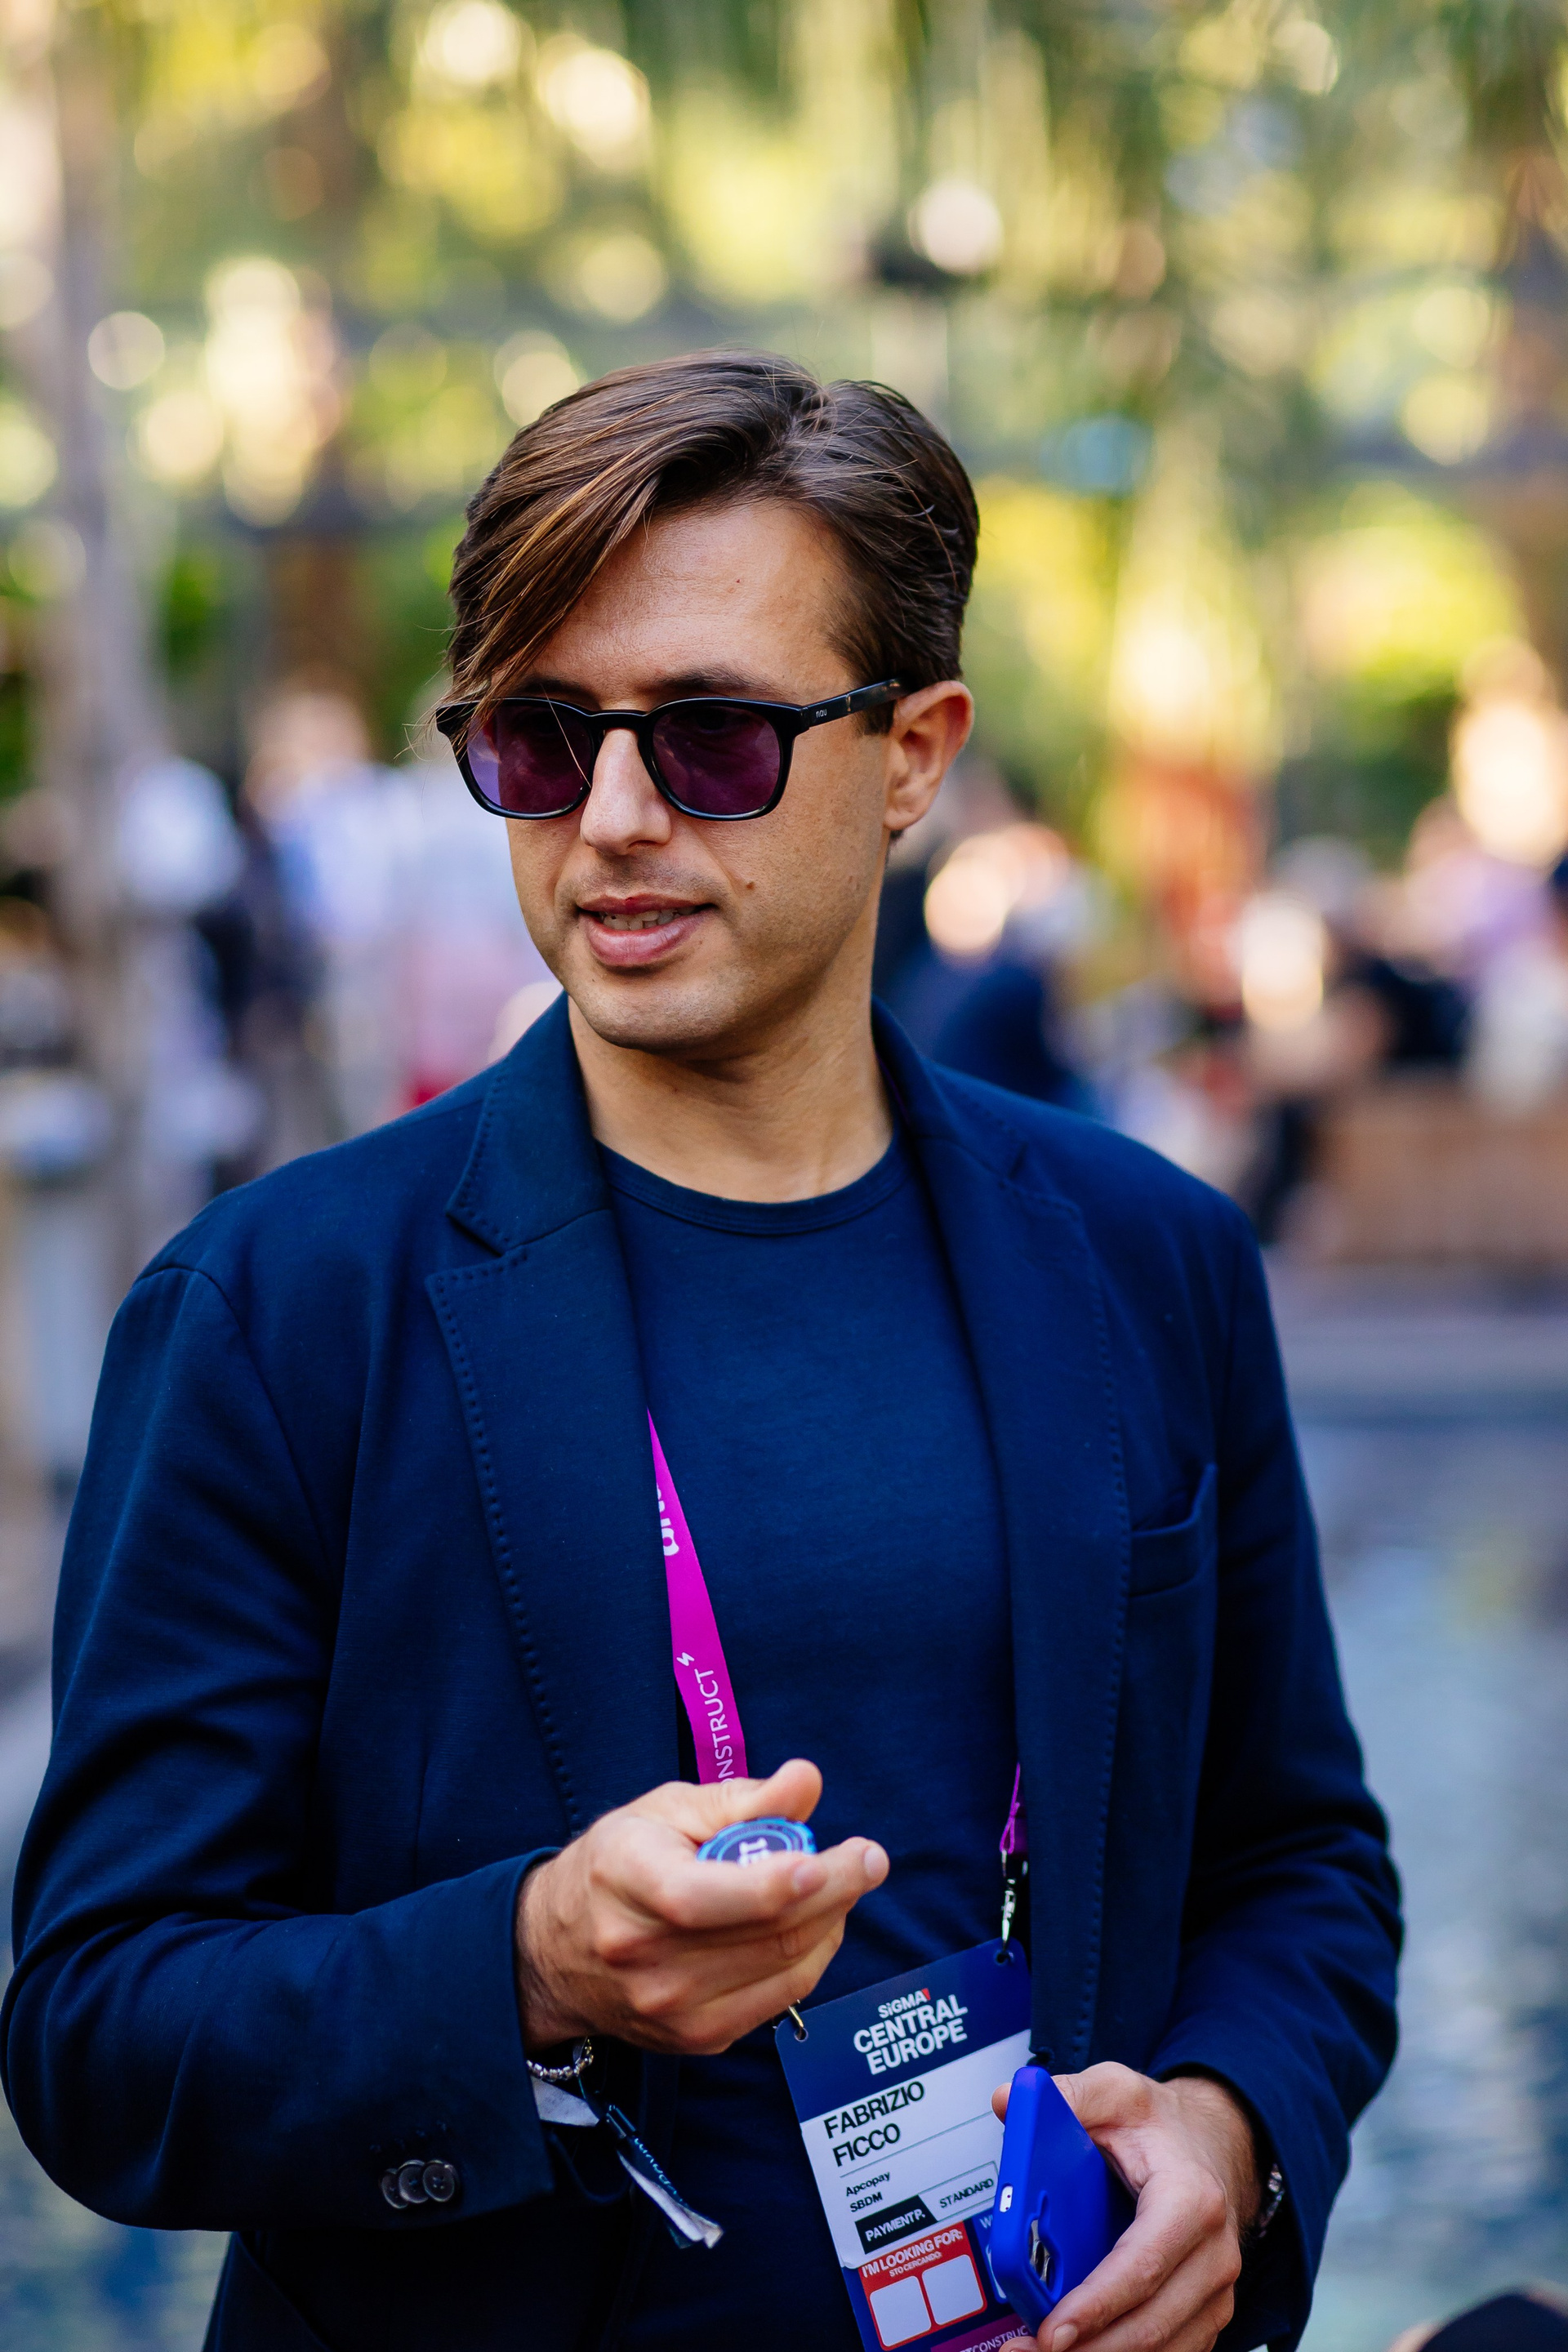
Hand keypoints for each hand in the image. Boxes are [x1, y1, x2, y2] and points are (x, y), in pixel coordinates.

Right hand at [514, 1758, 887, 2054]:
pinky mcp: (696, 2038)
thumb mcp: (663, 1809)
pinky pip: (780, 1998)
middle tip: (870, 1857)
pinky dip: (812, 1957)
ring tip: (842, 1882)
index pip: (707, 1897)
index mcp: (628, 1881)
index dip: (783, 1882)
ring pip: (784, 1968)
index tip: (847, 1855)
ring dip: (831, 1922)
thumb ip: (740, 1799)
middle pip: (765, 1933)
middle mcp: (645, 1957)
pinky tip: (815, 1923)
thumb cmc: (617, 1864)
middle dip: (836, 1892)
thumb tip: (806, 1780)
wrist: (555, 1952)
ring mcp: (671, 2009)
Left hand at [991, 2064, 1260, 2351]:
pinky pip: (1168, 2351)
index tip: (1052, 2329)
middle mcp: (1212, 2254)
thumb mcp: (1116, 2091)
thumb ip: (1066, 2094)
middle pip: (1149, 2323)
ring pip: (1160, 2348)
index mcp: (1191, 2200)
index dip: (1096, 2304)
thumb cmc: (1163, 2127)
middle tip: (1028, 2350)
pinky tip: (1081, 2350)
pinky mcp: (1203, 2313)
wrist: (1213, 2143)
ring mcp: (1212, 2291)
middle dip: (1087, 2348)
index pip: (1142, 2266)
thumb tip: (1009, 2101)